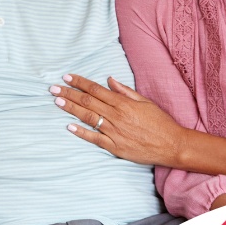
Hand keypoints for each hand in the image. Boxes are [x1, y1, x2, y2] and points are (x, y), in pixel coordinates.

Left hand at [51, 74, 186, 167]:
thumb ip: (125, 91)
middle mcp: (116, 116)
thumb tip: (109, 80)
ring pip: (88, 118)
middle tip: (53, 88)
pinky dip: (81, 132)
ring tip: (57, 102)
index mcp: (123, 103)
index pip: (96, 89)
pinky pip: (95, 138)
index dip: (79, 82)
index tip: (66, 77)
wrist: (172, 145)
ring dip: (71, 109)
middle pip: (88, 102)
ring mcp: (114, 132)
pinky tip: (69, 126)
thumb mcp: (145, 102)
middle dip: (69, 93)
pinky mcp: (115, 147)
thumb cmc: (160, 122)